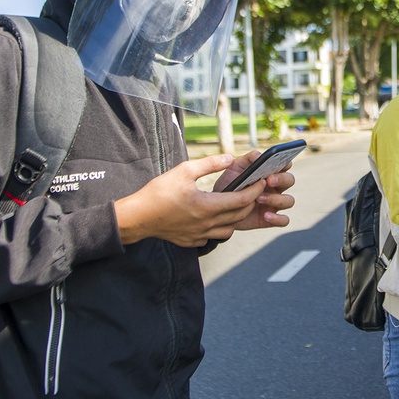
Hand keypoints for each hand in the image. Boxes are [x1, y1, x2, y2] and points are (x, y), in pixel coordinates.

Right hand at [114, 154, 292, 246]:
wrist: (138, 217)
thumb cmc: (159, 192)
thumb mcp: (184, 171)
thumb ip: (210, 164)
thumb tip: (229, 157)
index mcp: (208, 206)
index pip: (242, 200)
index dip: (255, 190)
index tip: (260, 182)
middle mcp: (207, 224)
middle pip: (239, 215)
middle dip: (249, 202)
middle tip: (252, 190)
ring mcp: (200, 235)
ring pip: (229, 230)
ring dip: (236, 217)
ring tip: (233, 204)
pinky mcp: (192, 241)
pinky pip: (213, 236)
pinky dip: (219, 227)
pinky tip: (213, 217)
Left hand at [215, 150, 296, 230]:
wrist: (218, 207)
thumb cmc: (229, 184)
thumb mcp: (235, 168)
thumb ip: (248, 159)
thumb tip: (260, 155)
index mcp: (270, 172)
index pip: (285, 164)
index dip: (286, 163)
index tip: (279, 164)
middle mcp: (275, 187)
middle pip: (290, 180)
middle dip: (281, 179)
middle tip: (268, 180)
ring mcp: (274, 203)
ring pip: (288, 200)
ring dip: (277, 199)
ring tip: (259, 199)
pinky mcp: (271, 219)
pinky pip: (284, 220)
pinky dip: (278, 218)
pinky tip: (266, 215)